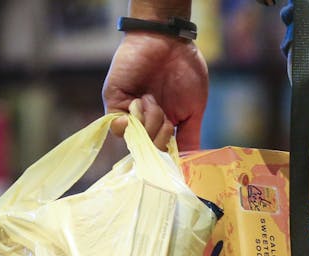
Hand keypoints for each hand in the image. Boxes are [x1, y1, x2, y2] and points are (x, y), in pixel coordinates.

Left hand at [102, 32, 208, 149]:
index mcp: (164, 124)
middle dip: (159, 137)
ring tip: (153, 101)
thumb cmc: (186, 71)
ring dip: (148, 124)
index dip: (165, 153)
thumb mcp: (194, 110)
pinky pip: (116, 126)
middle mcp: (145, 121)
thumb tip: (187, 161)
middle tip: (167, 118)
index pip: (160, 151)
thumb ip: (189, 136)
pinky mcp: (113, 101)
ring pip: (134, 139)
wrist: (170, 42)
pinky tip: (139, 103)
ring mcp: (128, 112)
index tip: (173, 145)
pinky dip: (130, 121)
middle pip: (147, 149)